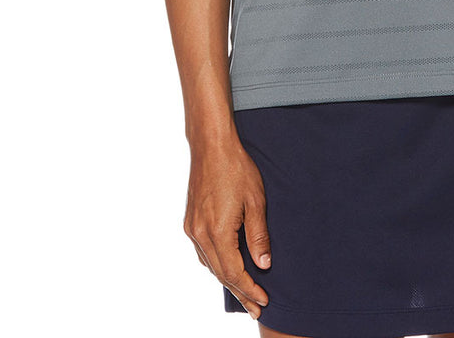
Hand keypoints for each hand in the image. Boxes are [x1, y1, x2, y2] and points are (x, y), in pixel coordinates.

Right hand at [183, 135, 271, 317]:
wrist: (211, 146)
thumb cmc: (237, 168)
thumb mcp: (256, 201)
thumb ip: (258, 235)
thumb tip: (264, 264)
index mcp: (217, 231)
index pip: (234, 272)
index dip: (249, 289)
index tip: (264, 300)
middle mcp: (200, 234)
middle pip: (220, 273)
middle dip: (239, 292)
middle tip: (256, 308)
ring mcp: (192, 228)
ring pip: (209, 265)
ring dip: (227, 280)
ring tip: (244, 293)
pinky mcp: (190, 221)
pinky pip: (202, 253)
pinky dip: (215, 265)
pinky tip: (226, 268)